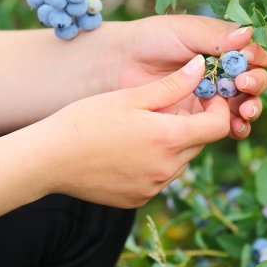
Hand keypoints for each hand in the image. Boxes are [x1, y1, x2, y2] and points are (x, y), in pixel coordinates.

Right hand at [36, 55, 229, 207]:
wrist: (48, 160)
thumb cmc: (87, 121)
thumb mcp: (131, 97)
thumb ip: (172, 85)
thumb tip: (200, 67)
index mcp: (170, 139)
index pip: (219, 126)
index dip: (218, 108)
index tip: (204, 96)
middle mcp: (168, 169)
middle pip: (199, 143)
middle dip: (192, 123)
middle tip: (165, 107)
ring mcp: (154, 188)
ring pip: (180, 161)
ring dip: (172, 143)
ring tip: (141, 128)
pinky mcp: (139, 199)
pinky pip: (160, 178)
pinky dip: (155, 163)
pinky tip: (128, 150)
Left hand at [106, 15, 266, 138]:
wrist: (116, 65)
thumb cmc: (150, 39)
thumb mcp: (186, 32)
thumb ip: (218, 37)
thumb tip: (251, 36)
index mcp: (228, 45)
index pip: (263, 50)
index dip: (266, 55)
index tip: (252, 57)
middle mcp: (226, 71)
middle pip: (258, 81)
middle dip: (256, 83)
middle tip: (242, 83)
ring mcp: (215, 96)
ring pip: (246, 105)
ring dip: (252, 108)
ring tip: (245, 110)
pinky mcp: (200, 119)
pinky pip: (226, 126)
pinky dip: (236, 127)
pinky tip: (235, 126)